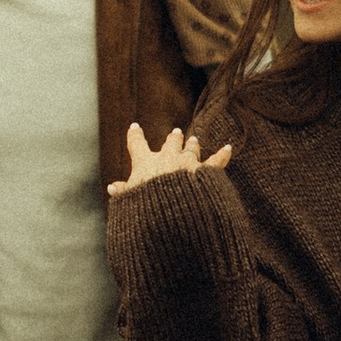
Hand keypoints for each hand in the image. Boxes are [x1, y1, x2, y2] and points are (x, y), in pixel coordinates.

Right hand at [109, 122, 232, 195]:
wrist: (174, 213)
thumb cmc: (147, 207)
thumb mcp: (130, 202)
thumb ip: (123, 192)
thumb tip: (112, 188)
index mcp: (146, 163)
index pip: (137, 145)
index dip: (135, 136)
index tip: (134, 127)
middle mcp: (168, 159)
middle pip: (170, 145)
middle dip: (172, 139)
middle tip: (175, 133)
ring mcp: (188, 164)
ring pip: (191, 150)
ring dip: (192, 145)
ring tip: (194, 139)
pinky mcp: (205, 173)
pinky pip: (216, 162)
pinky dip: (223, 154)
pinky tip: (228, 148)